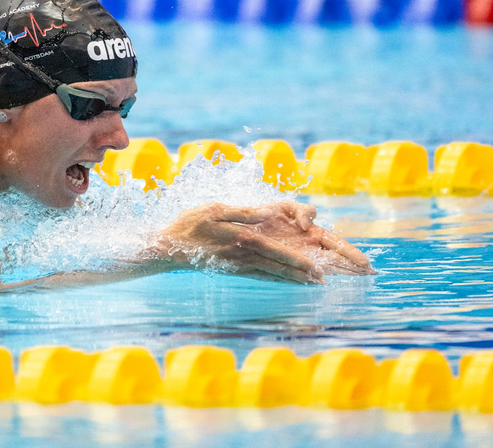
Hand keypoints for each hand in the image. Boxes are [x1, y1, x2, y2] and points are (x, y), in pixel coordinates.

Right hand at [154, 201, 375, 284]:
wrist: (169, 248)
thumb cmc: (190, 224)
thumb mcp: (215, 210)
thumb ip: (242, 213)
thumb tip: (266, 214)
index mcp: (242, 240)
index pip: (276, 252)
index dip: (297, 261)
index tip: (316, 268)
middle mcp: (243, 256)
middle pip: (278, 266)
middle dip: (302, 274)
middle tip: (324, 281)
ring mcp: (238, 265)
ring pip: (271, 273)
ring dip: (293, 279)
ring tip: (313, 284)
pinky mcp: (233, 269)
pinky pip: (259, 276)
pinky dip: (276, 279)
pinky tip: (285, 282)